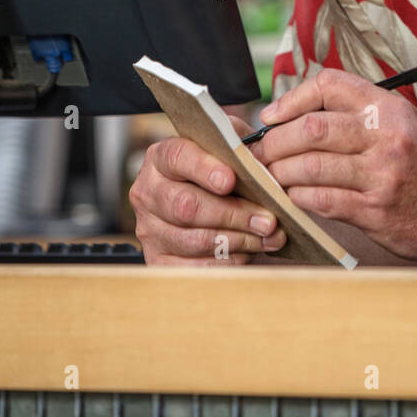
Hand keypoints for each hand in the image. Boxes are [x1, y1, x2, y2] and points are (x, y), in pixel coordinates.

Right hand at [129, 113, 287, 265]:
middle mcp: (148, 193)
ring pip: (194, 240)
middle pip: (186, 206)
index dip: (203, 168)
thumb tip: (262, 163)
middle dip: (233, 214)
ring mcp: (149, 230)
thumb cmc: (219, 171)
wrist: (201, 202)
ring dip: (238, 241)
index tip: (230, 180)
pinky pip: (195, 268)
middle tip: (267, 220)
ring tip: (268, 237)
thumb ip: (239, 148)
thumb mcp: (227, 149)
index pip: (177, 157)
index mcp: (161, 158)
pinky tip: (250, 252)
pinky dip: (228, 262)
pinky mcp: (158, 260)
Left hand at [251, 69, 416, 264]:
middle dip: (275, 142)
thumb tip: (301, 117)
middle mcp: (386, 136)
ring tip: (271, 177)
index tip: (271, 116)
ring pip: (311, 166)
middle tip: (260, 153)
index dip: (291, 98)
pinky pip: (323, 200)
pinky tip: (293, 198)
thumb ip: (363, 117)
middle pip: (311, 128)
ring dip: (282, 172)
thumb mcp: (407, 124)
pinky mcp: (377, 211)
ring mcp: (381, 175)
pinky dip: (300, 198)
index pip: (330, 85)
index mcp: (390, 108)